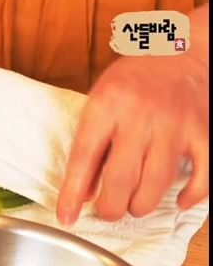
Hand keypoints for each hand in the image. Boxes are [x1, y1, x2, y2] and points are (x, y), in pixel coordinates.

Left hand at [57, 35, 208, 223]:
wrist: (183, 48)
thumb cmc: (134, 79)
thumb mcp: (99, 102)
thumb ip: (91, 146)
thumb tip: (83, 193)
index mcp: (107, 104)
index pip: (83, 158)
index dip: (72, 193)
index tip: (66, 217)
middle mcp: (141, 115)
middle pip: (121, 179)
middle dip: (110, 207)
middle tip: (107, 211)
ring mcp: (176, 124)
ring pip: (156, 185)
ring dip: (141, 205)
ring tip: (133, 204)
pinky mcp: (205, 132)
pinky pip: (202, 176)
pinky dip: (190, 196)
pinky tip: (178, 200)